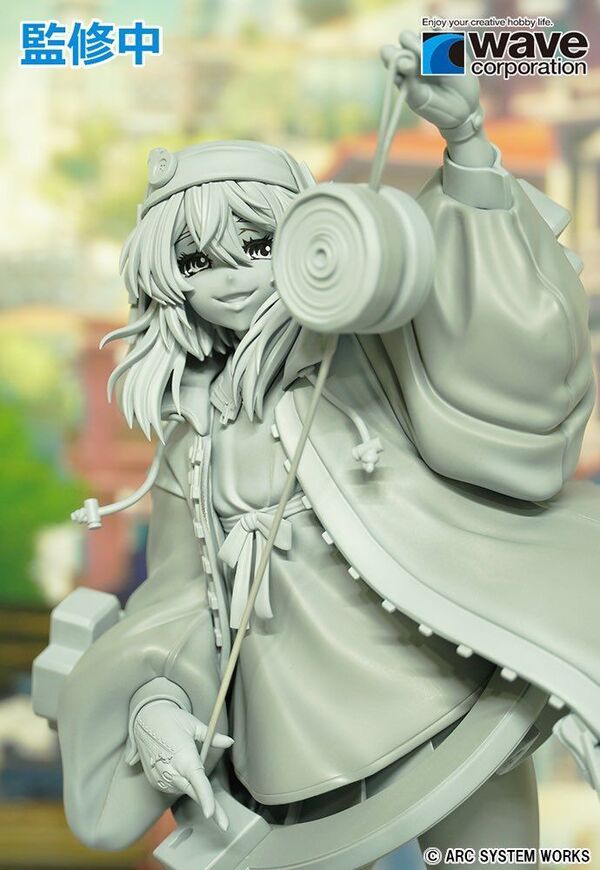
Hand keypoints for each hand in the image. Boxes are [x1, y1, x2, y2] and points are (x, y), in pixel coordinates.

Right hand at [127, 699, 232, 829]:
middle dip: (209, 807)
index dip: (205, 797)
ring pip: (185, 790)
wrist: (145, 719)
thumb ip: (212, 737)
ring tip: (183, 758)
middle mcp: (171, 770)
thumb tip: (229, 742)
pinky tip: (177, 766)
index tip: (211, 814)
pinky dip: (181, 782)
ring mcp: (161, 778)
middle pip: (194, 792)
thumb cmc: (172, 720)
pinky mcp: (155, 781)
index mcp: (184, 756)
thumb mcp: (194, 725)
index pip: (197, 780)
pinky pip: (174, 787)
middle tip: (225, 825)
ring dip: (192, 785)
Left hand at [381, 30, 480, 130]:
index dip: (393, 55)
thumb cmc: (437, 109)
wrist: (463, 110)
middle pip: (405, 37)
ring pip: (423, 32)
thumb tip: (405, 63)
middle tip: (424, 59)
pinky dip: (443, 30)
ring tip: (441, 63)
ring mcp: (431, 48)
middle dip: (412, 45)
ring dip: (430, 44)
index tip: (407, 67)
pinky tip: (448, 43)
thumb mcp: (421, 101)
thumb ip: (410, 84)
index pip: (388, 53)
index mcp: (402, 70)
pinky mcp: (449, 44)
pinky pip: (443, 28)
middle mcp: (414, 56)